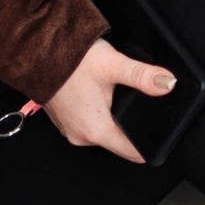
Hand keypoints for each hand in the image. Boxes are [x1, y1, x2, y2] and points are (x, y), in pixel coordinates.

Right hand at [42, 37, 167, 161]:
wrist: (36, 52)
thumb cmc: (69, 60)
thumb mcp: (113, 65)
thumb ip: (143, 76)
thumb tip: (168, 83)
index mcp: (96, 130)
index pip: (133, 152)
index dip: (150, 144)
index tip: (163, 133)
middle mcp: (82, 136)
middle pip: (120, 140)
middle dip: (133, 125)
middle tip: (141, 103)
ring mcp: (71, 129)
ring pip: (105, 131)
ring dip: (115, 118)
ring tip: (121, 96)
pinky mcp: (66, 120)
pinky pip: (91, 122)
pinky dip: (100, 112)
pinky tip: (103, 94)